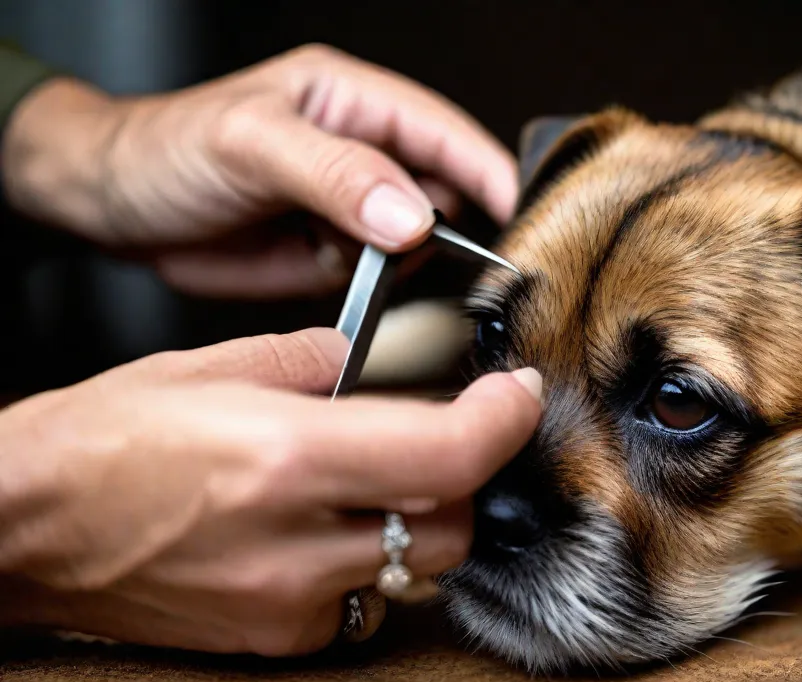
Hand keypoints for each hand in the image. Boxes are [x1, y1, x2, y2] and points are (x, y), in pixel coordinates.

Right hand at [0, 330, 540, 655]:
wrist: (27, 528)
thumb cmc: (104, 439)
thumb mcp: (214, 366)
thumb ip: (319, 360)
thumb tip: (378, 364)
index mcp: (286, 456)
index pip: (448, 456)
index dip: (504, 422)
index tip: (516, 395)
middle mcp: (296, 541)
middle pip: (451, 523)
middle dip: (463, 474)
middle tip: (438, 434)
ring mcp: (289, 602)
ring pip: (418, 568)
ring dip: (421, 520)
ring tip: (375, 481)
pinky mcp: (276, 638)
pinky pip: (366, 602)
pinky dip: (369, 561)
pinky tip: (326, 530)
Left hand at [1, 44, 517, 297]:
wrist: (112, 208)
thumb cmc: (167, 149)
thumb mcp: (250, 145)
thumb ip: (336, 175)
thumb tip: (412, 216)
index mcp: (354, 104)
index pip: (447, 134)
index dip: (491, 172)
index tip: (523, 217)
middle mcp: (364, 156)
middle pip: (446, 194)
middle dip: (453, 231)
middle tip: (444, 266)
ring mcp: (352, 211)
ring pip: (419, 246)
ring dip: (408, 267)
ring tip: (361, 265)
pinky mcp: (334, 257)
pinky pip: (381, 280)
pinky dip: (375, 291)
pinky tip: (335, 279)